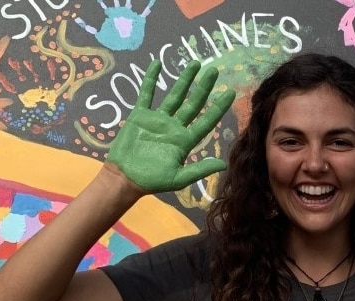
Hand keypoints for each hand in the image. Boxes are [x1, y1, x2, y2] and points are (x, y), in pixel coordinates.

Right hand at [107, 60, 234, 192]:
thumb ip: (199, 169)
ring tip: (195, 64)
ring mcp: (157, 120)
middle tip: (214, 71)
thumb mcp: (179, 178)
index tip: (230, 93)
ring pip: (174, 96)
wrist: (124, 179)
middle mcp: (174, 127)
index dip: (218, 107)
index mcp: (185, 141)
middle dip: (204, 87)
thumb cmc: (151, 181)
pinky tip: (157, 64)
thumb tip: (223, 164)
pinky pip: (146, 94)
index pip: (206, 121)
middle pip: (193, 104)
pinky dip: (151, 79)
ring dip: (184, 80)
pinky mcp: (140, 116)